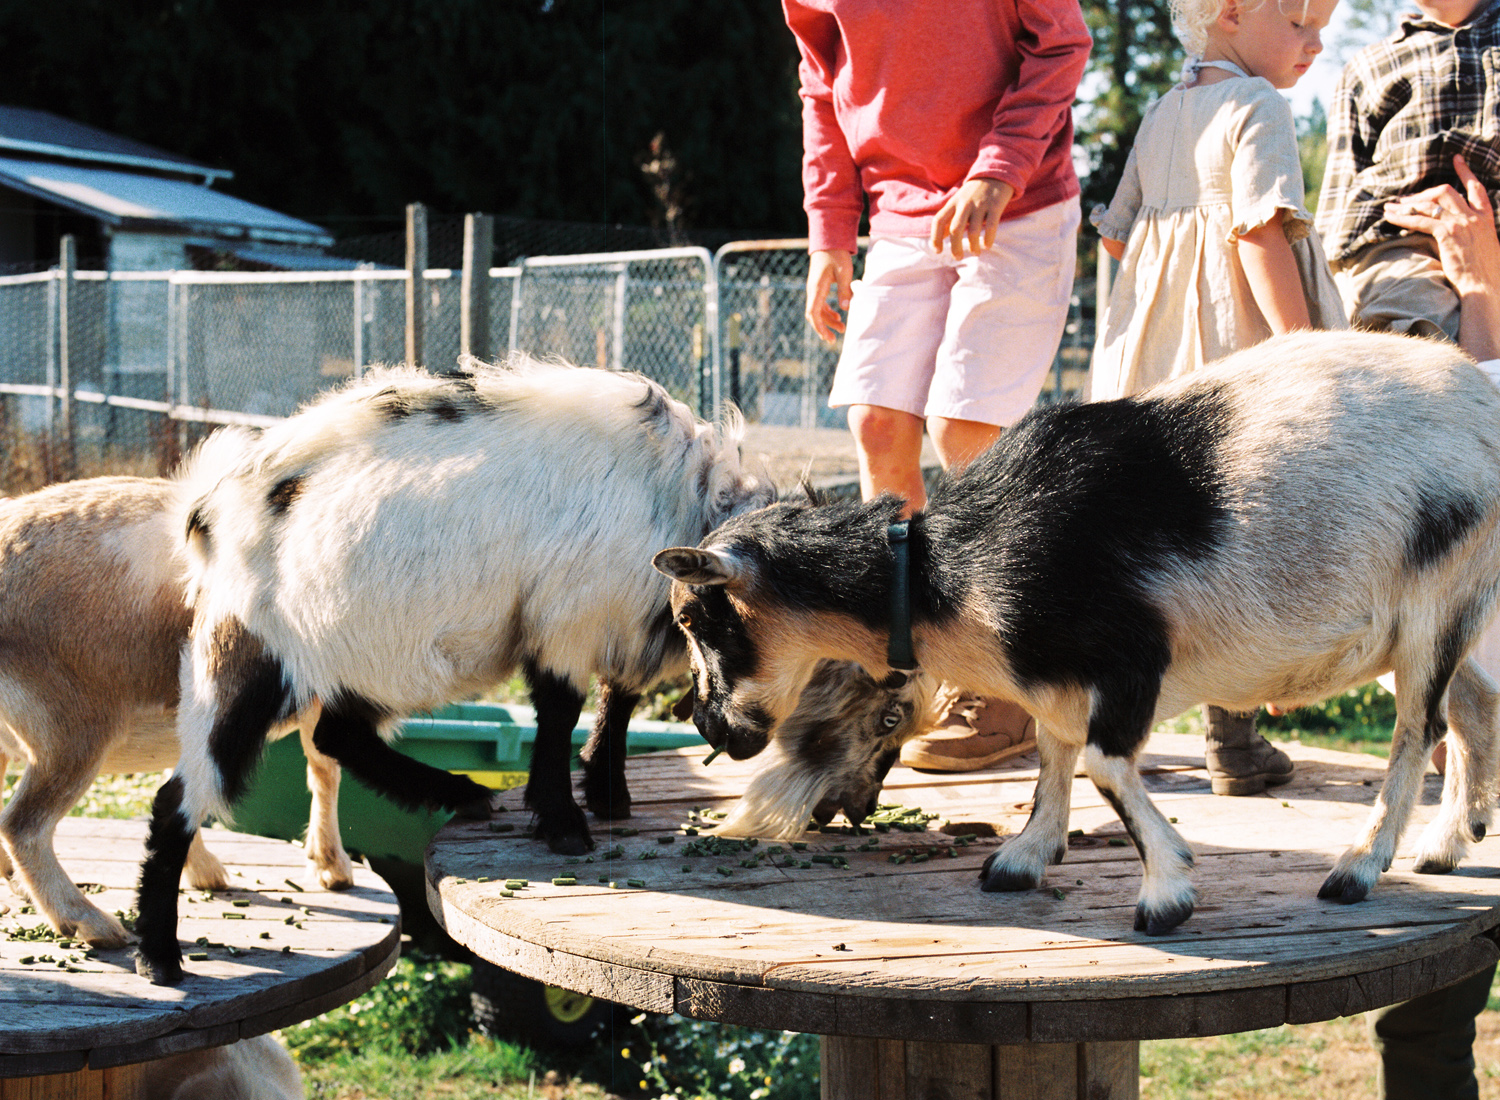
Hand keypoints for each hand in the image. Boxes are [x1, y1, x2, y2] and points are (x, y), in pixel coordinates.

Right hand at [806, 249, 853, 344]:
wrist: (829, 241)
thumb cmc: (837, 256)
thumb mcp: (844, 273)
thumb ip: (844, 291)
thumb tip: (845, 308)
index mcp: (816, 289)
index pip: (813, 314)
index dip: (819, 328)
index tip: (828, 338)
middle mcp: (813, 291)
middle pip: (814, 315)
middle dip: (823, 328)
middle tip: (834, 340)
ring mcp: (815, 289)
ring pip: (818, 311)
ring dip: (827, 321)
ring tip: (842, 328)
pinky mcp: (819, 286)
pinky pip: (820, 304)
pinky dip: (827, 312)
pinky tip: (838, 315)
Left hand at [929, 178, 1014, 258]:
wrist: (995, 174)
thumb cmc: (973, 193)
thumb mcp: (957, 202)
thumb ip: (949, 218)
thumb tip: (940, 238)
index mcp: (953, 203)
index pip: (938, 221)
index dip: (935, 238)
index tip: (938, 251)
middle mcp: (965, 204)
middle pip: (955, 229)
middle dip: (955, 247)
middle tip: (957, 257)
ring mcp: (980, 205)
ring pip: (973, 231)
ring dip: (973, 246)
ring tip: (975, 252)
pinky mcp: (995, 206)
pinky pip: (991, 226)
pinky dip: (988, 239)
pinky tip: (987, 245)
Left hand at [1382, 156, 1499, 299]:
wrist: (1485, 286)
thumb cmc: (1483, 273)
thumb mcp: (1484, 246)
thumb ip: (1473, 234)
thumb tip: (1458, 233)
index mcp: (1486, 218)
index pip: (1476, 188)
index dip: (1465, 172)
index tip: (1456, 159)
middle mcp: (1474, 216)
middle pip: (1446, 191)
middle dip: (1422, 193)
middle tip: (1404, 199)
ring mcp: (1462, 223)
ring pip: (1431, 203)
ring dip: (1408, 204)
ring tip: (1390, 207)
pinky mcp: (1448, 234)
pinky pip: (1421, 220)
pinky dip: (1404, 218)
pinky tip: (1391, 218)